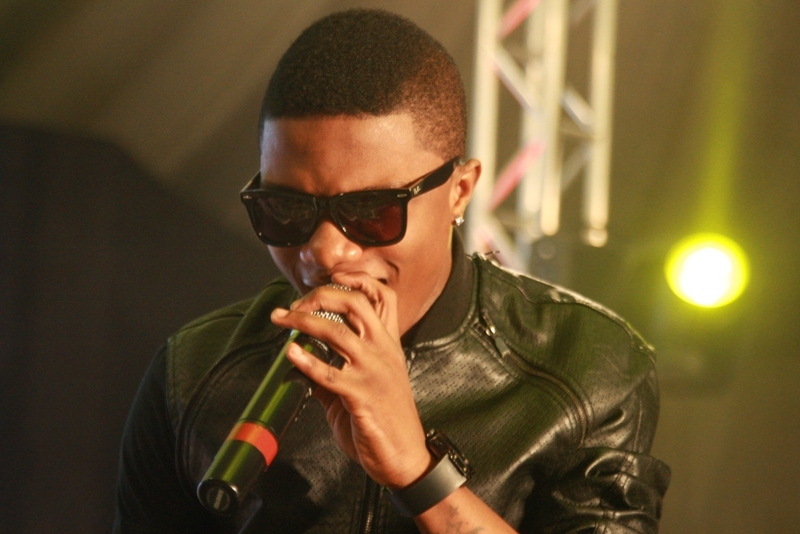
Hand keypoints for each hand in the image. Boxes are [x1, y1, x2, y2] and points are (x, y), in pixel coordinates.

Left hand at [270, 273, 431, 488]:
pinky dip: (305, 360)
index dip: (357, 278)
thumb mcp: (364, 386)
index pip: (383, 295)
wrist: (405, 456)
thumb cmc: (386, 420)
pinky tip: (290, 353)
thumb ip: (335, 368)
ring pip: (337, 332)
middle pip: (355, 302)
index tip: (332, 277)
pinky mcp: (361, 396)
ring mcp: (373, 372)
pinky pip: (327, 373)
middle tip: (295, 304)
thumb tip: (301, 361)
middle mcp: (384, 351)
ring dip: (304, 321)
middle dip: (321, 295)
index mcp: (389, 344)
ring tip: (283, 320)